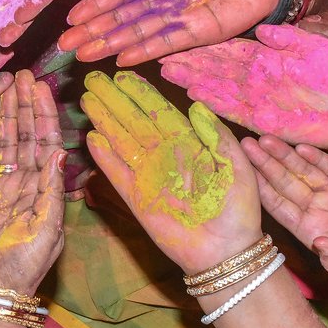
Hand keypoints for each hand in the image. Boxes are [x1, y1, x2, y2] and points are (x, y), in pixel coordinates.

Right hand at [0, 70, 65, 294]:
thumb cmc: (27, 265)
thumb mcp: (48, 230)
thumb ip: (51, 191)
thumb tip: (57, 153)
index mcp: (48, 189)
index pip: (48, 143)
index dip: (46, 115)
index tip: (42, 89)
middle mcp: (28, 183)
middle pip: (28, 136)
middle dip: (26, 106)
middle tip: (23, 76)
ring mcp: (4, 186)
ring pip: (7, 142)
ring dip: (9, 115)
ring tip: (6, 87)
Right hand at [60, 0, 278, 65]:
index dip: (96, 4)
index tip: (73, 16)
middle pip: (121, 17)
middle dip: (93, 31)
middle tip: (66, 45)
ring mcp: (179, 17)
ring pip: (138, 33)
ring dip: (111, 45)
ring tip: (86, 57)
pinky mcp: (199, 31)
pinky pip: (168, 41)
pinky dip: (146, 51)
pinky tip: (124, 60)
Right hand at [82, 71, 260, 272]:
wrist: (228, 252)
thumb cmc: (239, 210)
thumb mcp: (238, 167)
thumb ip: (218, 137)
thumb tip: (196, 105)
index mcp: (190, 146)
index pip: (160, 112)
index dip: (141, 94)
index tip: (123, 76)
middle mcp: (165, 157)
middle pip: (134, 122)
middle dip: (114, 101)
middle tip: (95, 80)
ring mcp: (149, 177)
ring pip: (121, 142)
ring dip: (104, 121)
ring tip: (88, 100)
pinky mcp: (137, 200)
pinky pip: (118, 174)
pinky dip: (104, 157)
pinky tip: (91, 137)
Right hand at [160, 24, 327, 155]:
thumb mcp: (316, 46)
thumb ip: (289, 37)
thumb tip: (260, 29)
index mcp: (265, 59)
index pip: (229, 50)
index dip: (205, 46)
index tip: (182, 39)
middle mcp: (254, 79)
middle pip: (215, 68)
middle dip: (189, 63)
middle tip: (162, 56)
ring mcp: (255, 99)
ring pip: (217, 87)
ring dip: (193, 80)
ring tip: (170, 72)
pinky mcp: (261, 119)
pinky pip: (233, 109)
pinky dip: (214, 101)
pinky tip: (196, 92)